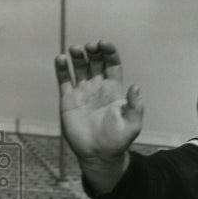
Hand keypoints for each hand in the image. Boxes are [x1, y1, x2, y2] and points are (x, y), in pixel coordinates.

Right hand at [54, 41, 143, 163]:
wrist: (98, 154)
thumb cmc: (117, 140)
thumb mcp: (132, 125)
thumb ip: (136, 106)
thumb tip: (136, 87)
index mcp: (113, 90)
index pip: (112, 64)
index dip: (109, 52)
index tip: (104, 44)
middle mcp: (97, 87)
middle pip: (95, 61)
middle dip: (92, 51)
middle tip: (89, 46)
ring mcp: (82, 92)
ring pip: (78, 67)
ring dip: (76, 55)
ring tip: (75, 50)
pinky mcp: (68, 99)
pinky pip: (64, 80)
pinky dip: (61, 68)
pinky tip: (61, 59)